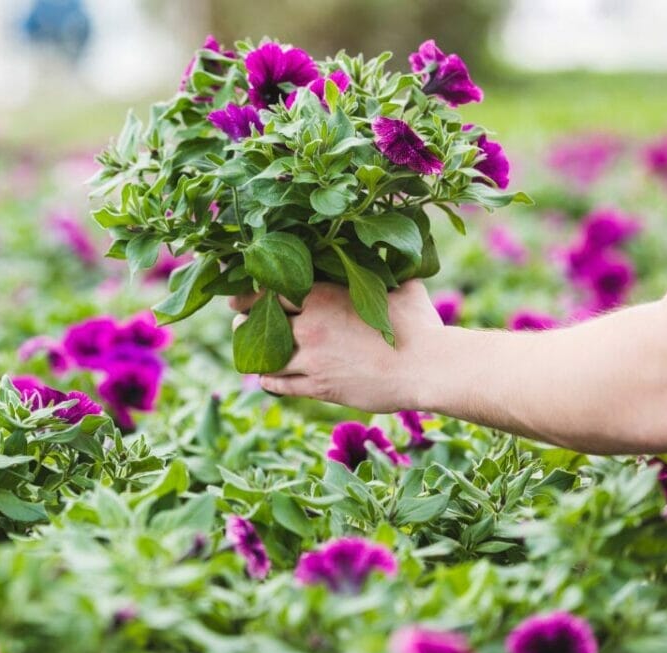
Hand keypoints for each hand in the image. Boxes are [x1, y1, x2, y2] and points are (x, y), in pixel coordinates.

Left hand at [230, 281, 442, 411]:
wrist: (427, 367)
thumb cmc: (417, 324)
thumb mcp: (398, 286)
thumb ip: (382, 271)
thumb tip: (387, 252)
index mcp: (321, 296)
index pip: (267, 290)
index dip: (249, 293)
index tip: (239, 295)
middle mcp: (308, 326)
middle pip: (256, 322)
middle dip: (244, 321)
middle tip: (241, 322)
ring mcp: (311, 359)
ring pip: (264, 356)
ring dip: (254, 353)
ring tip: (250, 351)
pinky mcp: (318, 387)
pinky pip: (279, 384)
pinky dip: (268, 380)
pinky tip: (266, 378)